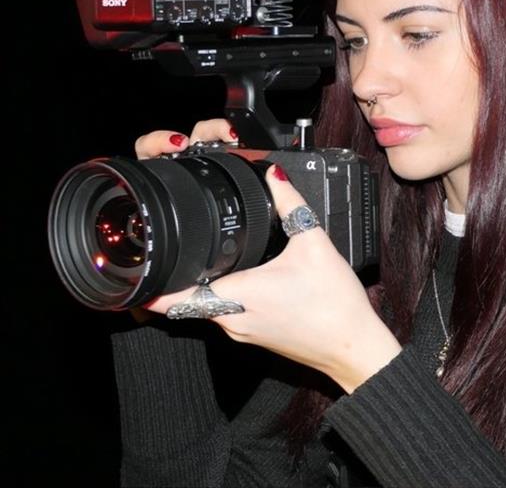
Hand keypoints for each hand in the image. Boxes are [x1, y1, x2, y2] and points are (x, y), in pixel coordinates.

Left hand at [135, 120, 401, 391]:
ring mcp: (243, 333)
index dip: (150, 291)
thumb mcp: (314, 243)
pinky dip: (223, 295)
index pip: (176, 300)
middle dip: (176, 278)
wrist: (355, 348)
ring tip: (198, 258)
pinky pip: (227, 314)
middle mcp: (233, 320)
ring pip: (208, 307)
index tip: (133, 279)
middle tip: (168, 251)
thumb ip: (290, 204)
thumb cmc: (335, 304)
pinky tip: (238, 276)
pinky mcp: (257, 336)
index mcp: (238, 296)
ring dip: (201, 286)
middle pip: (188, 299)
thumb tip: (274, 175)